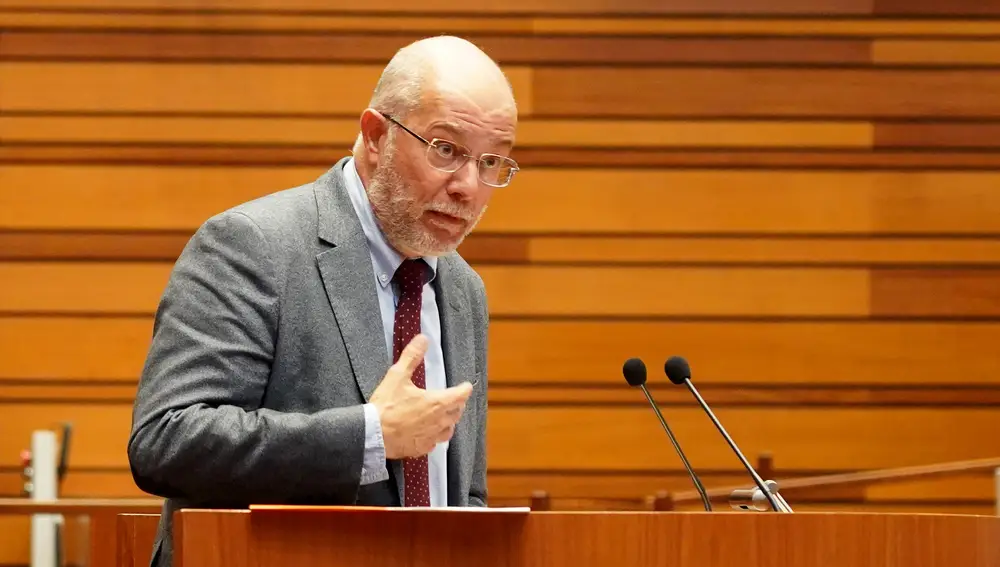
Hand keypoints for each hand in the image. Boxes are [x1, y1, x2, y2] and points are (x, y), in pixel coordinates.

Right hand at [369, 334, 473, 459]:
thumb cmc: (386, 406)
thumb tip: (423, 339)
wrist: (373, 434)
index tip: (466, 386)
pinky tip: (429, 433)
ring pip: (449, 429)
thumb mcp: (397, 376)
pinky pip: (435, 442)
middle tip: (454, 399)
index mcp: (437, 403)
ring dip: (449, 421)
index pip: (460, 395)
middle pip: (457, 412)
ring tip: (445, 416)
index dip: (465, 389)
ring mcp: (431, 437)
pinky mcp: (421, 448)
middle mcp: (439, 421)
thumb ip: (412, 356)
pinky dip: (435, 436)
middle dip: (457, 404)